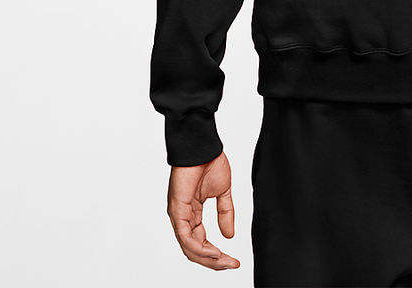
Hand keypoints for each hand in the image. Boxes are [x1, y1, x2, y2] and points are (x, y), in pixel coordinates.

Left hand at [167, 152, 239, 269]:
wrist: (203, 145)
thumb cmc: (210, 161)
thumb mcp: (222, 192)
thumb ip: (225, 212)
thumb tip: (229, 236)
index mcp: (192, 212)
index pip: (201, 242)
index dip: (216, 254)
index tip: (234, 260)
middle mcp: (183, 217)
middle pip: (194, 250)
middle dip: (214, 261)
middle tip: (232, 265)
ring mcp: (178, 214)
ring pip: (189, 247)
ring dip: (208, 258)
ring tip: (225, 261)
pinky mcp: (177, 209)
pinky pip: (186, 236)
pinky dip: (199, 248)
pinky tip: (213, 252)